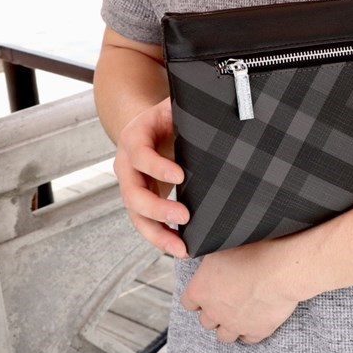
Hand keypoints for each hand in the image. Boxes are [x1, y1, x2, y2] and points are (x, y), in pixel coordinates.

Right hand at [114, 97, 189, 257]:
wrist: (149, 124)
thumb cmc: (167, 115)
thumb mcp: (175, 106)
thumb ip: (190, 107)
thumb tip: (225, 104)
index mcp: (135, 136)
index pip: (140, 153)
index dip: (158, 166)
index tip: (181, 176)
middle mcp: (126, 163)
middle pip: (132, 192)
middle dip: (158, 208)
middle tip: (185, 216)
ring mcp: (131, 184)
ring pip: (136, 214)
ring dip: (157, 233)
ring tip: (181, 248)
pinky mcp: (141, 199)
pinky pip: (145, 222)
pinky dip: (160, 236)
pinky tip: (179, 248)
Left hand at [181, 240, 300, 343]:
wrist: (280, 267)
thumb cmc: (253, 250)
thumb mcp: (222, 246)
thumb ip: (210, 260)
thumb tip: (206, 256)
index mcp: (201, 290)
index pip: (188, 302)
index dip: (199, 296)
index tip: (208, 291)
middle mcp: (214, 311)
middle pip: (205, 321)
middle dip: (214, 311)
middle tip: (227, 299)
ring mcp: (234, 325)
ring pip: (224, 336)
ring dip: (229, 325)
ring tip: (240, 312)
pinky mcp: (256, 331)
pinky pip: (248, 339)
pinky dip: (250, 331)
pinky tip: (255, 318)